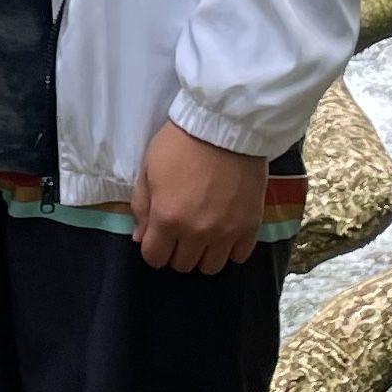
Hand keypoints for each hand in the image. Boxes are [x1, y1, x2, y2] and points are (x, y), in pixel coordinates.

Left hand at [130, 119, 267, 275]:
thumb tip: (140, 238)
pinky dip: (230, 249)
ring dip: (203, 254)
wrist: (226, 125)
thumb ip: (142, 207)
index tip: (158, 237)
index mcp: (168, 219)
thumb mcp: (149, 169)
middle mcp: (197, 233)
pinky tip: (226, 232)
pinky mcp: (251, 226)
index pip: (154, 258)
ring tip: (204, 234)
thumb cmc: (181, 143)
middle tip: (181, 231)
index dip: (153, 249)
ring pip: (211, 266)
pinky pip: (239, 256)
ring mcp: (226, 232)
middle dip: (176, 251)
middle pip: (182, 265)